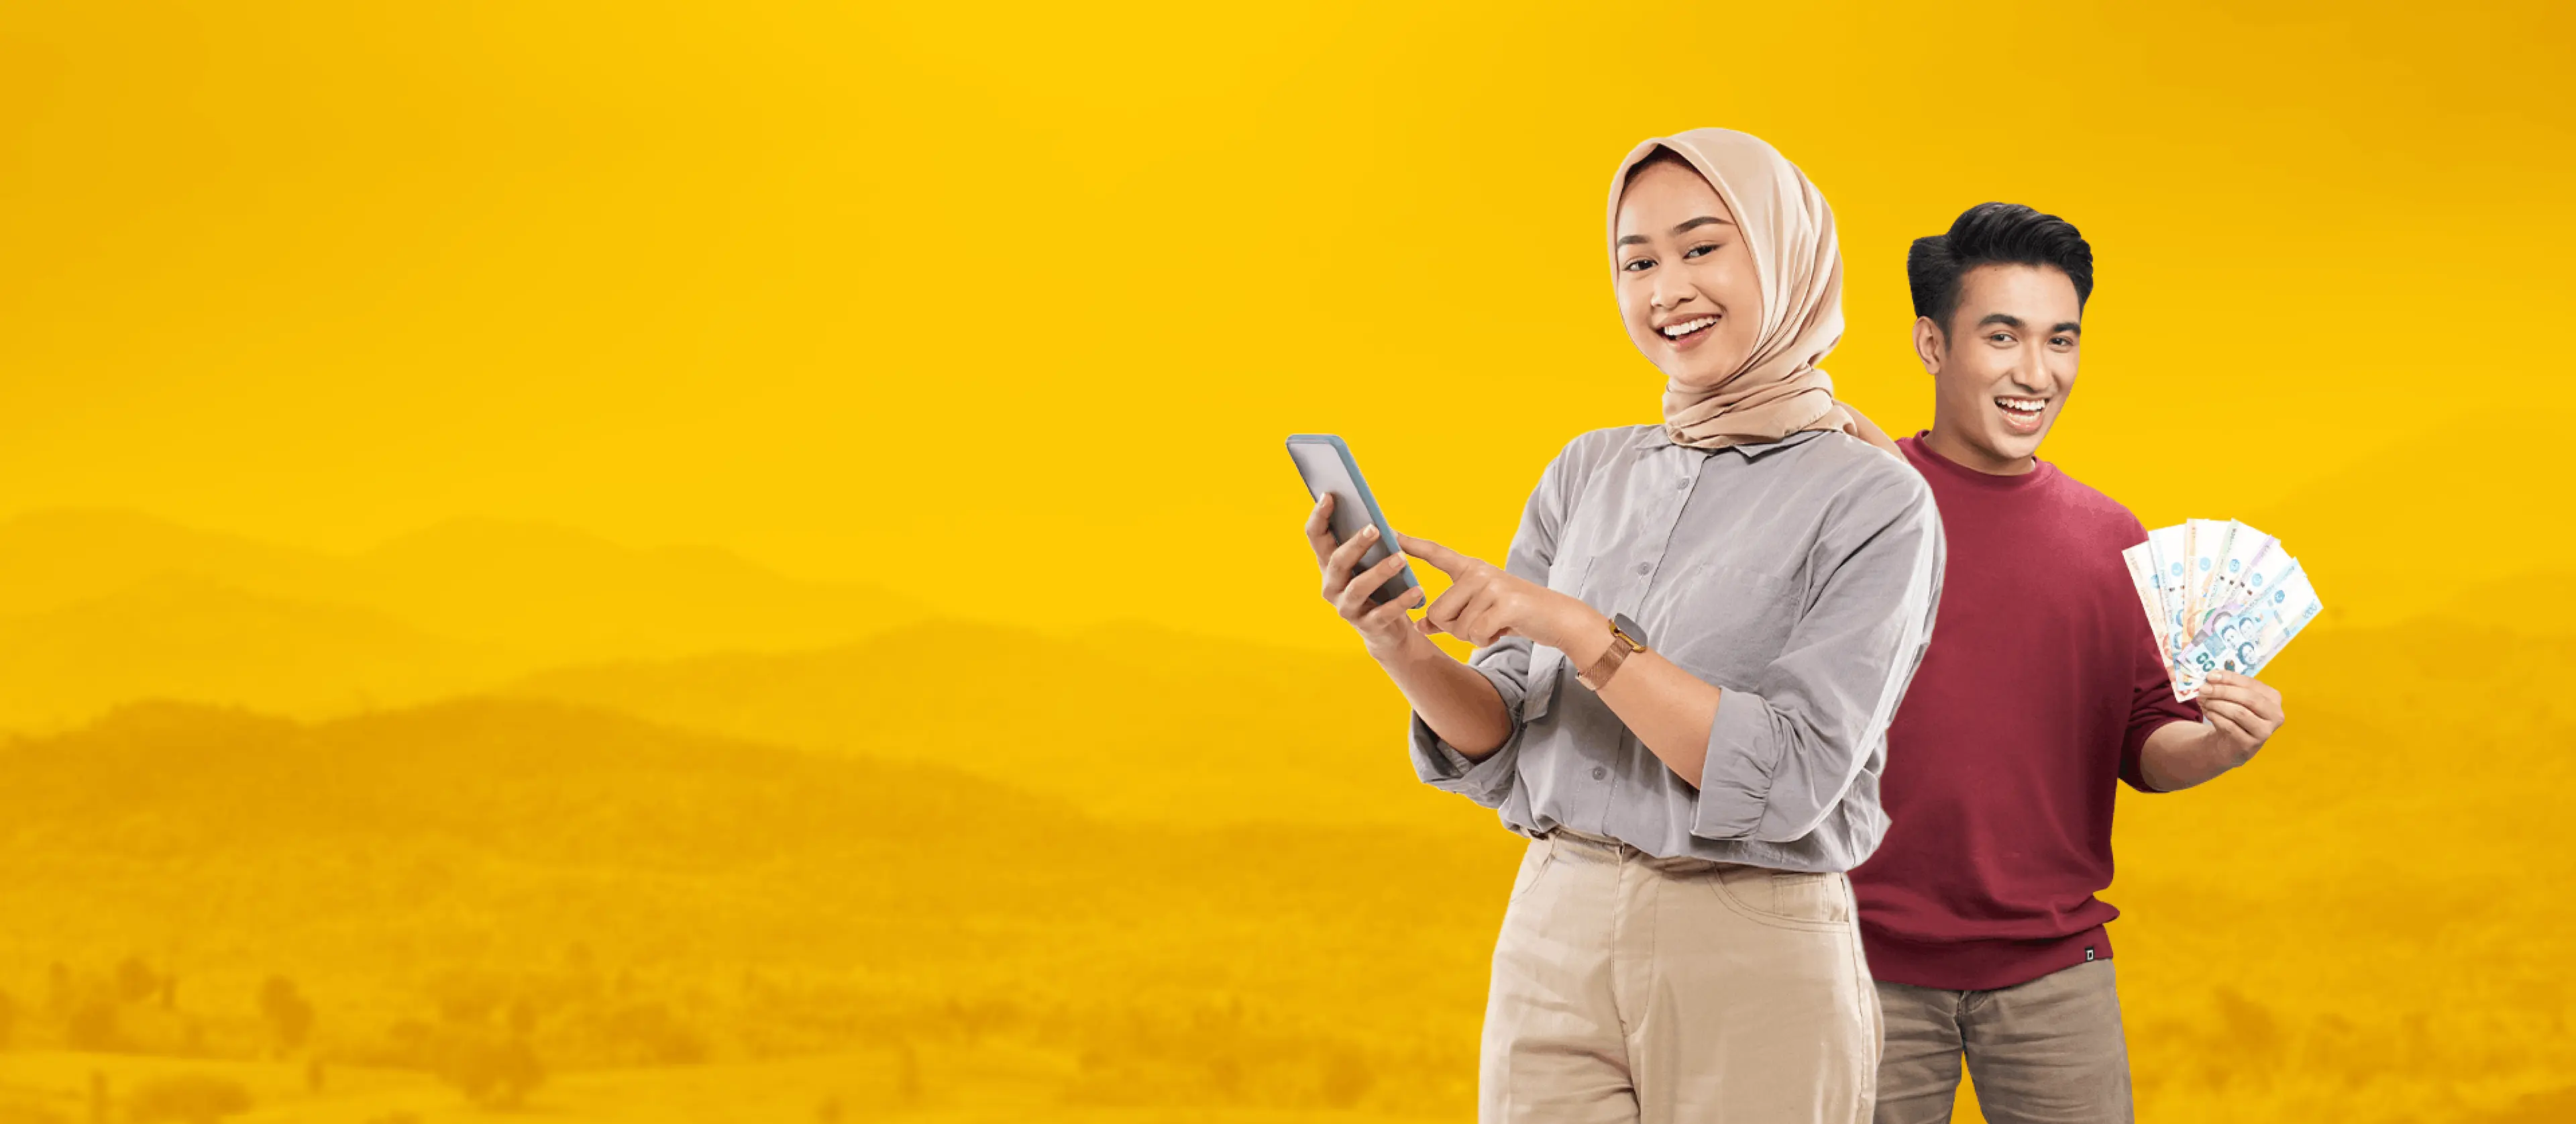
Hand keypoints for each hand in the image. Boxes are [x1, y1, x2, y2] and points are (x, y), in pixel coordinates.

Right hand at [1304, 493, 1427, 656]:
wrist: (1386, 629)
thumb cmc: (1377, 585)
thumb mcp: (1368, 562)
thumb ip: (1366, 540)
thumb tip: (1376, 518)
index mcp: (1328, 564)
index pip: (1315, 537)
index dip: (1319, 517)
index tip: (1329, 495)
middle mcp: (1331, 586)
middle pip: (1338, 562)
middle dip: (1355, 544)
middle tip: (1374, 528)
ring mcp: (1347, 608)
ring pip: (1359, 587)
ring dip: (1380, 571)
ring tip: (1401, 559)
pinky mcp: (1368, 626)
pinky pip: (1384, 612)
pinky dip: (1401, 601)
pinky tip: (1417, 590)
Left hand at [1398, 533, 1596, 650]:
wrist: (1557, 618)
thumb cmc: (1513, 615)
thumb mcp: (1478, 613)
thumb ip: (1449, 618)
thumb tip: (1419, 627)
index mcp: (1470, 568)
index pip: (1437, 553)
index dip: (1412, 544)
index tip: (1390, 531)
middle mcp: (1478, 571)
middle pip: (1437, 612)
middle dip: (1455, 629)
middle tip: (1482, 622)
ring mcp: (1492, 585)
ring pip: (1456, 627)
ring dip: (1474, 636)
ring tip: (1495, 624)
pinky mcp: (1505, 603)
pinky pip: (1476, 634)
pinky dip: (1487, 641)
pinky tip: (1503, 630)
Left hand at [2196, 670, 2285, 766]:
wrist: (2232, 743)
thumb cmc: (2236, 714)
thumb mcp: (2236, 697)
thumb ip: (2228, 685)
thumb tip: (2212, 676)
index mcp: (2273, 698)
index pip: (2252, 684)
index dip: (2230, 678)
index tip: (2210, 676)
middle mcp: (2274, 715)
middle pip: (2248, 698)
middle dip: (2222, 691)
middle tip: (2203, 689)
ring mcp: (2264, 731)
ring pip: (2238, 713)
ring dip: (2216, 704)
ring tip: (2203, 701)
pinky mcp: (2250, 744)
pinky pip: (2230, 727)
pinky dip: (2215, 717)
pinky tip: (2208, 713)